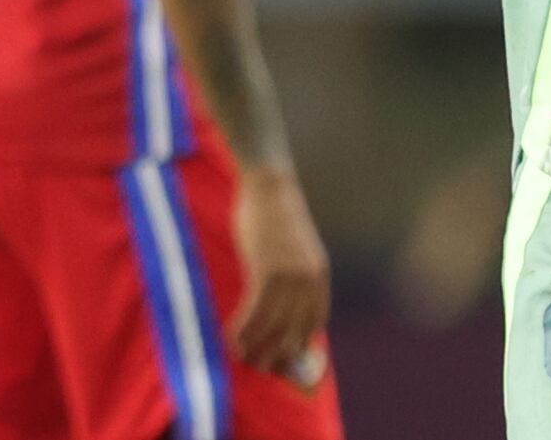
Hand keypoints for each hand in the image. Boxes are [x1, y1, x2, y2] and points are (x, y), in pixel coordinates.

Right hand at [231, 164, 331, 381]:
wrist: (269, 186)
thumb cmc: (275, 218)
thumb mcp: (295, 251)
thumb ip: (294, 279)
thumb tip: (281, 311)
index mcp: (320, 275)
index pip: (316, 323)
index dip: (298, 345)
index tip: (280, 356)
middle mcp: (310, 279)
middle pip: (295, 331)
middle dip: (275, 355)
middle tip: (255, 364)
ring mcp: (291, 276)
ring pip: (273, 327)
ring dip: (254, 347)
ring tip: (239, 355)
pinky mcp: (268, 271)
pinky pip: (256, 313)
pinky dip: (243, 330)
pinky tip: (231, 336)